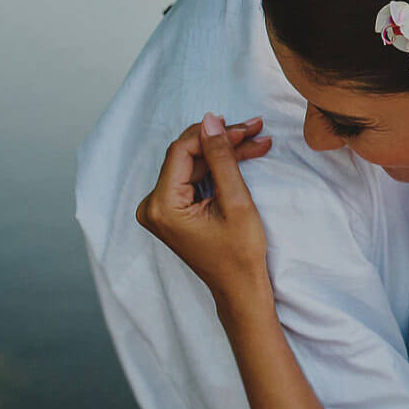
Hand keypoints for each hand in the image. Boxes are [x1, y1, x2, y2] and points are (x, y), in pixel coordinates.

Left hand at [136, 113, 273, 308]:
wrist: (240, 288)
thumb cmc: (239, 254)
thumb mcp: (236, 201)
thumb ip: (221, 158)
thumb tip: (210, 120)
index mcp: (161, 206)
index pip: (182, 151)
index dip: (214, 135)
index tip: (246, 128)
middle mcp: (152, 206)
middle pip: (187, 156)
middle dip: (223, 141)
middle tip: (256, 130)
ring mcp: (160, 209)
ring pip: (193, 164)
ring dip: (224, 152)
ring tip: (256, 140)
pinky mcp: (171, 210)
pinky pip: (193, 178)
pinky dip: (218, 168)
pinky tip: (243, 156)